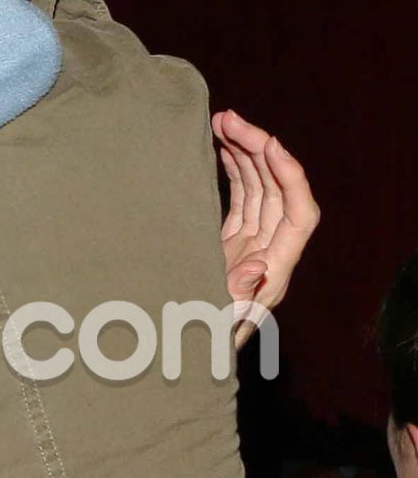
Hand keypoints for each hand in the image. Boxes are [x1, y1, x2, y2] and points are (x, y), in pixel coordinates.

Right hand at [213, 109, 318, 343]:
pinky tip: (218, 150)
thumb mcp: (212, 325)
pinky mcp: (229, 246)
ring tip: (220, 122)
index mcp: (274, 274)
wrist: (178, 359)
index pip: (300, 214)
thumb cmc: (194, 348)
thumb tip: (258, 264)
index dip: (290, 176)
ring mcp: (250, 248)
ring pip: (258, 191)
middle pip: (278, 193)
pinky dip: (231, 173)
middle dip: (259, 151)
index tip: (266, 143)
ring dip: (244, 154)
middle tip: (228, 118)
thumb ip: (235, 295)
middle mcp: (268, 256)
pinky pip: (240, 201)